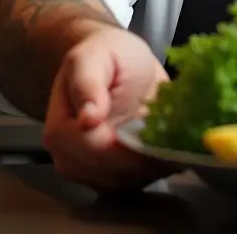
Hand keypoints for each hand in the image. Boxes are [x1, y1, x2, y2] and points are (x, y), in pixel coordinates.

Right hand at [43, 25, 173, 191]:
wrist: (117, 62)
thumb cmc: (106, 53)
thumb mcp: (95, 57)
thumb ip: (88, 84)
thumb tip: (88, 119)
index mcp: (61, 129)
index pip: (95, 150)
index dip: (127, 149)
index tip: (158, 140)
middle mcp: (68, 156)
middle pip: (109, 173)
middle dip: (143, 162)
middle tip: (175, 147)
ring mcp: (87, 169)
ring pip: (122, 183)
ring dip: (150, 169)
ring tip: (175, 148)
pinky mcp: (107, 174)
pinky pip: (130, 183)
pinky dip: (151, 172)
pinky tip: (168, 154)